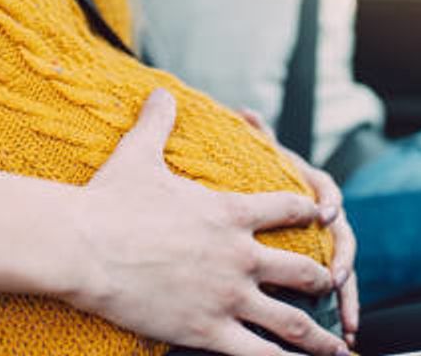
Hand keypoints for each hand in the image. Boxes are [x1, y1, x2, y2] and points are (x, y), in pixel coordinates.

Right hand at [71, 90, 350, 355]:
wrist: (83, 246)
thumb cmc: (110, 200)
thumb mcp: (139, 154)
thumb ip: (158, 122)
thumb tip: (160, 91)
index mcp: (230, 213)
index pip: (288, 208)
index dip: (310, 212)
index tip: (326, 216)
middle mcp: (239, 255)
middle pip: (301, 269)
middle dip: (320, 278)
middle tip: (331, 285)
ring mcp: (227, 296)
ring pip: (290, 319)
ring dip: (317, 335)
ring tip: (337, 346)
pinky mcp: (207, 329)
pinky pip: (257, 354)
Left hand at [239, 109, 358, 347]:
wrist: (264, 202)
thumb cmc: (260, 177)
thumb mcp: (260, 156)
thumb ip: (258, 136)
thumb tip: (247, 111)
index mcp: (310, 188)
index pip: (326, 189)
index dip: (327, 200)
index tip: (323, 213)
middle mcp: (323, 217)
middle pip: (342, 237)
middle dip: (342, 258)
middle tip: (336, 277)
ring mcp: (324, 244)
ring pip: (343, 269)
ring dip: (348, 295)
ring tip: (346, 321)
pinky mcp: (320, 267)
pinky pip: (334, 290)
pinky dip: (340, 310)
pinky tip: (343, 331)